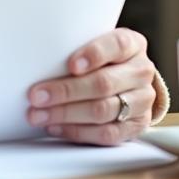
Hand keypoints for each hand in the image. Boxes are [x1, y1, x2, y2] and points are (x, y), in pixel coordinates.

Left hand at [26, 28, 157, 144]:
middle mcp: (141, 72)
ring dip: (65, 114)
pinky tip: (56, 127)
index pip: (117, 45)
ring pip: (102, 110)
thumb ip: (75, 47)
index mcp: (132, 44)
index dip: (94, 54)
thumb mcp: (94, 44)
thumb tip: (38, 60)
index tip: (71, 65)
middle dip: (66, 91)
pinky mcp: (136, 126)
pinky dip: (77, 132)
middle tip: (36, 96)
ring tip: (39, 115)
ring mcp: (142, 101)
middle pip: (103, 83)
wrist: (130, 82)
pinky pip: (106, 134)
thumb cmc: (103, 59)